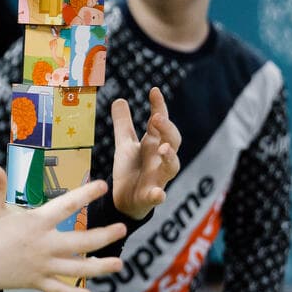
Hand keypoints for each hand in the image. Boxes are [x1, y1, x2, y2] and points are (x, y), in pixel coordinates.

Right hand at [0, 167, 125, 291]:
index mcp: (35, 224)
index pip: (65, 206)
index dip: (84, 195)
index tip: (103, 186)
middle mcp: (43, 246)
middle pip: (80, 243)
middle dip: (103, 237)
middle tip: (123, 229)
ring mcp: (41, 267)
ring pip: (76, 269)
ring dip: (99, 268)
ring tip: (119, 265)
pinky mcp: (35, 282)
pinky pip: (58, 290)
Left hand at [111, 88, 180, 219]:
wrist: (125, 200)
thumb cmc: (130, 170)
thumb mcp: (124, 145)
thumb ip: (123, 124)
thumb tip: (119, 99)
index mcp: (154, 144)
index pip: (161, 123)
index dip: (159, 107)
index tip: (154, 91)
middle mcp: (160, 159)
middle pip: (172, 141)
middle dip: (167, 129)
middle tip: (157, 117)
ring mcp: (158, 178)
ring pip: (172, 167)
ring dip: (170, 157)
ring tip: (162, 149)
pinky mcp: (150, 197)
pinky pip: (158, 196)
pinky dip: (158, 195)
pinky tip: (158, 193)